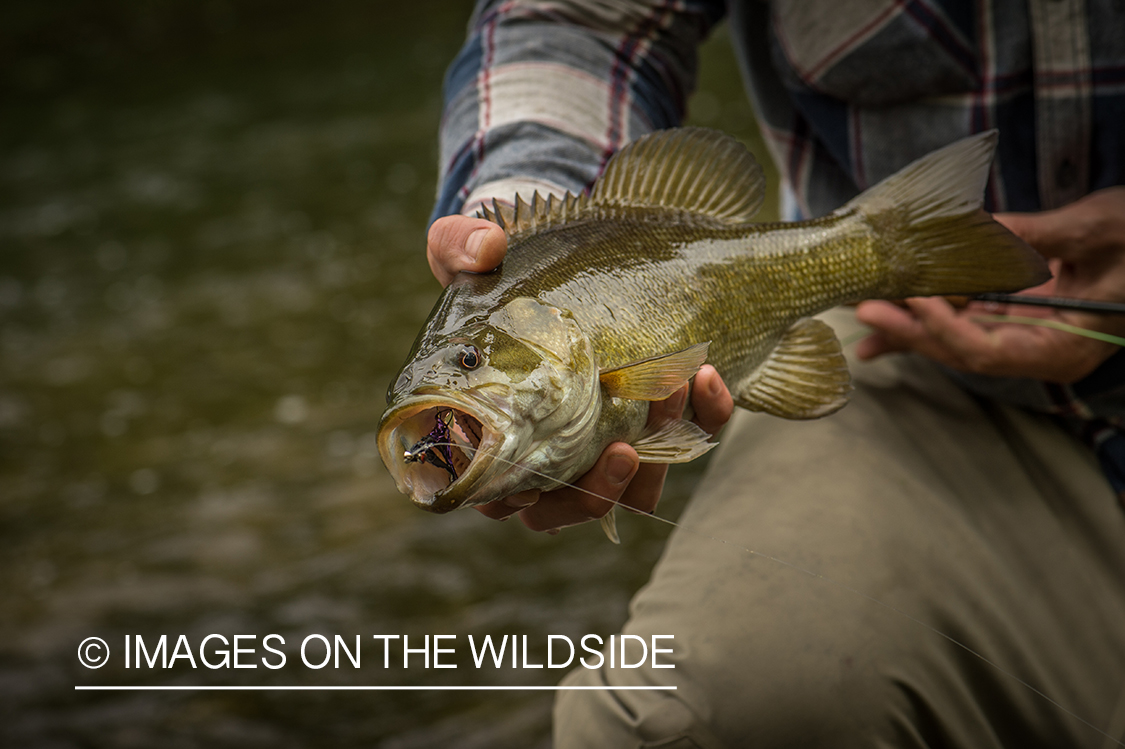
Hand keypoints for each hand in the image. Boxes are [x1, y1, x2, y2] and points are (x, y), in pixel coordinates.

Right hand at [427, 213, 734, 531]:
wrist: (555, 256)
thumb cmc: (496, 271)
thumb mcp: (468, 252)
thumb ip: (461, 248)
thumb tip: (485, 246)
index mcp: (490, 435)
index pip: (498, 497)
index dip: (519, 499)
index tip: (538, 477)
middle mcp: (548, 453)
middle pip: (572, 507)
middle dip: (603, 487)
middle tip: (624, 447)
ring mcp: (604, 440)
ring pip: (636, 486)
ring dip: (658, 451)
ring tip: (671, 389)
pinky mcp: (656, 418)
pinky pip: (689, 437)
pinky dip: (704, 416)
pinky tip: (705, 374)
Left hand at [855, 187, 1124, 382]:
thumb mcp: (1097, 228)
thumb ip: (1037, 233)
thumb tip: (978, 227)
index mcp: (1064, 346)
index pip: (990, 351)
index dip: (948, 329)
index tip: (918, 300)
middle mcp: (1038, 350)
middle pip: (962, 350)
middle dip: (912, 330)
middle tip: (867, 310)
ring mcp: (1023, 335)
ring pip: (955, 337)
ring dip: (908, 325)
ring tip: (865, 310)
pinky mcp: (1012, 315)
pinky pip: (962, 320)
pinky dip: (924, 314)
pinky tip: (882, 320)